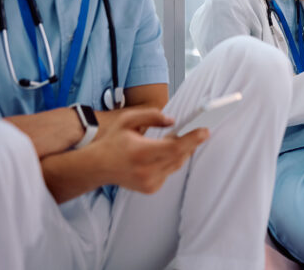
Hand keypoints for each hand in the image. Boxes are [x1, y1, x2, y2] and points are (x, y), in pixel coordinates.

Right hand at [91, 108, 208, 193]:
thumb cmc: (113, 141)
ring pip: (177, 164)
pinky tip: (166, 152)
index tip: (205, 131)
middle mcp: (146, 171)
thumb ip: (151, 116)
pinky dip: (172, 161)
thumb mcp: (128, 120)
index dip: (192, 139)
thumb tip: (173, 120)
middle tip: (200, 130)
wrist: (97, 167)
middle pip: (180, 156)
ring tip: (181, 138)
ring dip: (182, 151)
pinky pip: (169, 171)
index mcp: (140, 153)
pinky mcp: (151, 188)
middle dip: (192, 143)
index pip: (174, 147)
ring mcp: (149, 183)